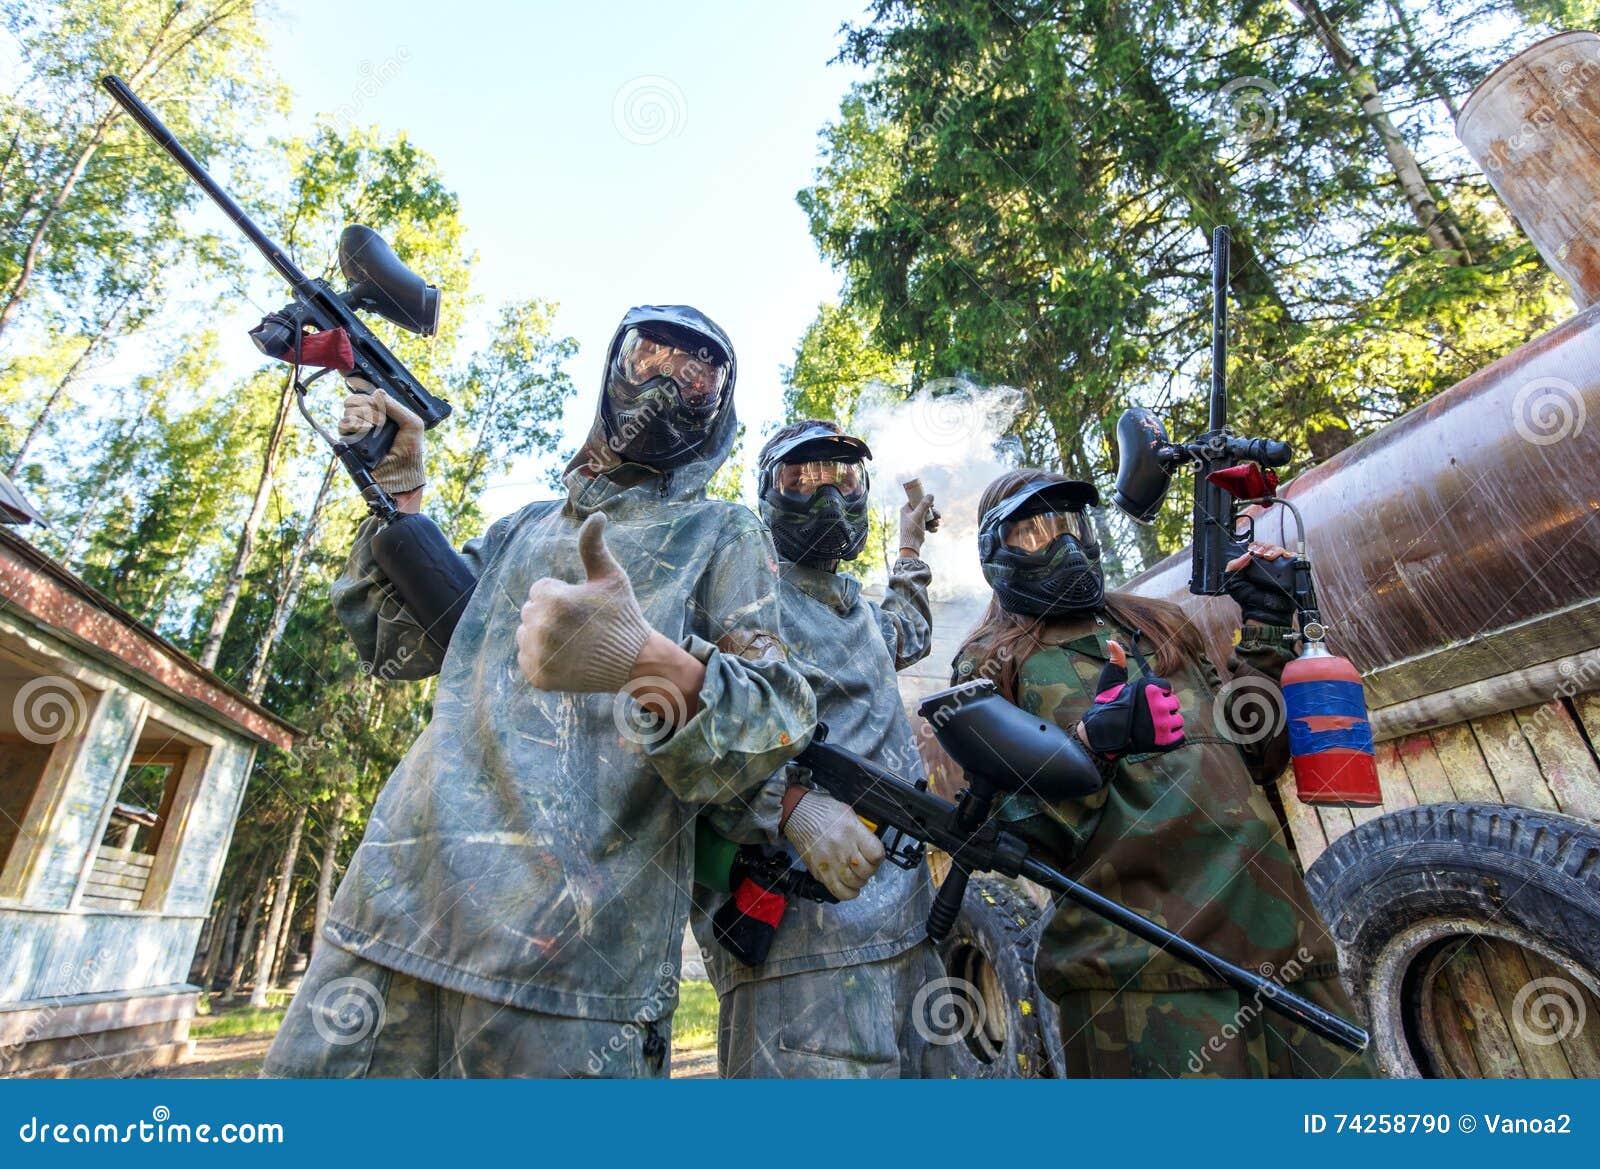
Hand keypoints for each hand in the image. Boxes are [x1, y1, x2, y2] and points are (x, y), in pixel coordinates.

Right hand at [339, 377, 425, 493]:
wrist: (401, 472)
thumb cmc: (410, 451)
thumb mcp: (412, 423)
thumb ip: (396, 406)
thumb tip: (377, 392)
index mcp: (383, 414)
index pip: (367, 395)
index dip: (366, 392)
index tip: (368, 391)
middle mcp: (369, 420)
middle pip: (355, 400)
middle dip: (367, 405)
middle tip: (380, 418)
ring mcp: (358, 431)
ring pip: (348, 410)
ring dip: (363, 415)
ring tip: (376, 426)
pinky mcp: (350, 442)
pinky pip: (343, 424)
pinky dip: (355, 424)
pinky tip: (366, 430)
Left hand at [516, 513, 653, 692]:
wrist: (634, 661)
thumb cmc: (622, 614)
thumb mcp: (611, 576)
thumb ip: (593, 545)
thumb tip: (597, 514)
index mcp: (554, 600)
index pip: (539, 590)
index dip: (563, 596)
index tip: (584, 608)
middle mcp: (541, 628)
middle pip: (530, 611)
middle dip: (551, 615)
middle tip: (580, 627)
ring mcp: (538, 654)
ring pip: (525, 634)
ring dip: (543, 635)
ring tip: (573, 642)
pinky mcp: (537, 676)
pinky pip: (527, 658)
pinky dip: (542, 658)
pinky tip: (567, 658)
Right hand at [781, 791, 884, 900]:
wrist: (798, 813)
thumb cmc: (822, 811)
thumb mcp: (849, 814)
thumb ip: (862, 833)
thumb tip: (870, 849)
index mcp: (852, 831)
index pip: (876, 854)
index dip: (879, 858)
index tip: (875, 857)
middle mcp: (842, 848)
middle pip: (866, 871)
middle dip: (869, 871)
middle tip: (864, 866)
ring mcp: (829, 862)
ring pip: (854, 883)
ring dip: (859, 882)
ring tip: (856, 875)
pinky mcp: (819, 872)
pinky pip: (837, 891)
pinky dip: (847, 893)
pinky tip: (849, 887)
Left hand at [898, 493, 936, 556]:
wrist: (911, 545)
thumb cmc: (912, 529)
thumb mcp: (919, 515)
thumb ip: (924, 505)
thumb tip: (931, 495)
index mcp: (906, 509)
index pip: (916, 500)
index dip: (925, 501)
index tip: (932, 504)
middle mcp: (910, 514)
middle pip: (924, 509)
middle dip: (933, 513)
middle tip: (938, 516)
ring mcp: (914, 521)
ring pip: (927, 516)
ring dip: (933, 520)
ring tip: (937, 524)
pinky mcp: (919, 527)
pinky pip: (927, 524)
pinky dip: (931, 526)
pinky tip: (934, 530)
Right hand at [1077, 640, 1184, 757]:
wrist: (1104, 734)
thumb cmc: (1108, 706)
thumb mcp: (1110, 681)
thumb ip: (1116, 661)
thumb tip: (1112, 641)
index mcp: (1150, 688)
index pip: (1168, 687)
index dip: (1158, 693)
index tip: (1147, 699)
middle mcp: (1159, 705)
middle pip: (1174, 704)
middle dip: (1163, 708)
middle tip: (1148, 714)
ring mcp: (1163, 724)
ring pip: (1178, 720)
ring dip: (1168, 723)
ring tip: (1152, 725)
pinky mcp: (1165, 741)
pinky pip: (1180, 737)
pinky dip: (1173, 737)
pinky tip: (1160, 736)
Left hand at [1224, 541, 1296, 625]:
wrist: (1263, 612)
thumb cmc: (1249, 600)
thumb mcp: (1234, 583)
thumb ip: (1233, 567)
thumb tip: (1245, 555)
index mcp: (1254, 565)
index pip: (1257, 548)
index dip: (1256, 546)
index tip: (1254, 552)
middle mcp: (1267, 565)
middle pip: (1270, 547)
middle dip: (1266, 547)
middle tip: (1262, 554)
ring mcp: (1279, 569)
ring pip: (1281, 551)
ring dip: (1276, 550)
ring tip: (1270, 556)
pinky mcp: (1290, 573)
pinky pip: (1294, 559)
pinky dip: (1290, 555)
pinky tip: (1285, 557)